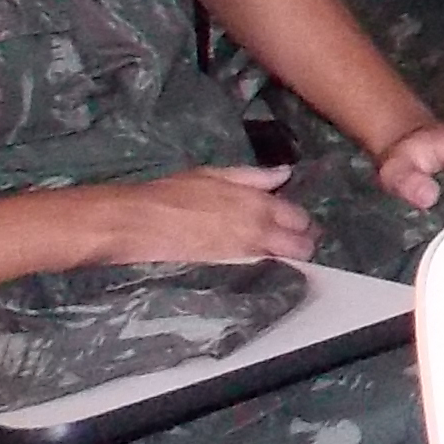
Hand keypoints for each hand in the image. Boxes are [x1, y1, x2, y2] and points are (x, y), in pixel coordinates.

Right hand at [105, 162, 315, 266]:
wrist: (140, 223)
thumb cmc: (174, 193)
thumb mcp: (215, 174)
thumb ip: (254, 177)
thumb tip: (284, 173)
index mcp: (256, 202)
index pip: (299, 216)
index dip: (302, 221)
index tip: (300, 222)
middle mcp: (257, 229)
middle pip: (299, 244)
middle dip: (303, 242)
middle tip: (298, 241)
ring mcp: (244, 252)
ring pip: (283, 259)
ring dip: (288, 257)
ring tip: (284, 254)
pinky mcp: (228, 269)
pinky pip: (260, 269)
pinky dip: (268, 266)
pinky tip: (264, 264)